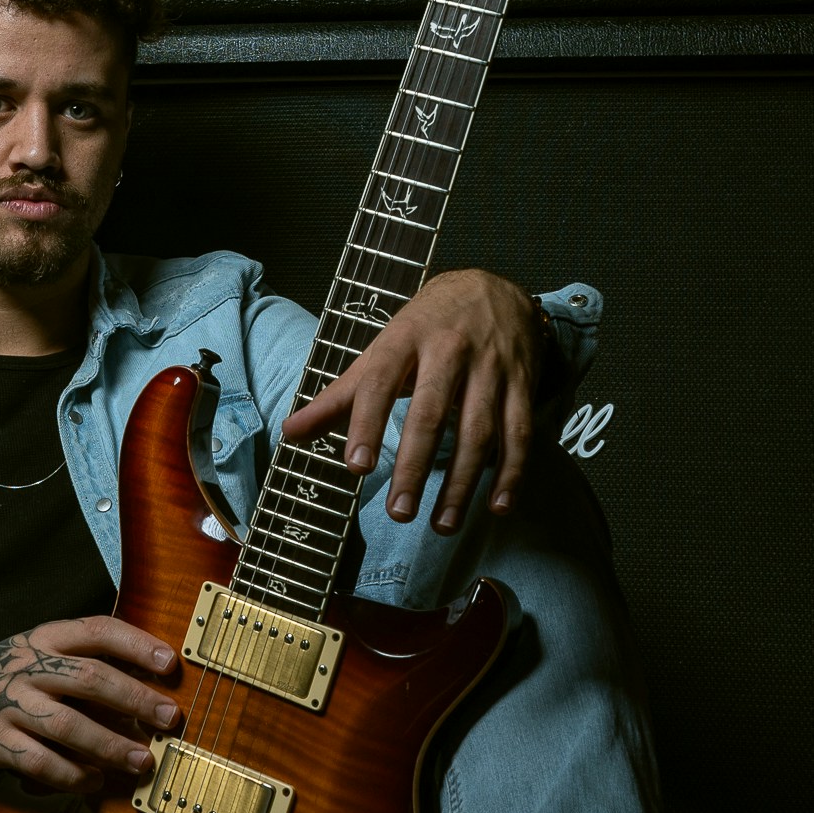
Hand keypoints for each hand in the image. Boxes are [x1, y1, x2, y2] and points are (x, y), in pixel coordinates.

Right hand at [0, 617, 181, 791]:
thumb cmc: (10, 676)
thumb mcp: (41, 652)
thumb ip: (85, 663)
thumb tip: (149, 691)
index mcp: (46, 637)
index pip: (97, 631)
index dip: (136, 644)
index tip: (170, 663)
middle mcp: (28, 665)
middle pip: (89, 678)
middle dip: (134, 699)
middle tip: (168, 718)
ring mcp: (9, 704)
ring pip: (68, 725)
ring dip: (110, 745)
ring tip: (141, 760)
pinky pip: (40, 762)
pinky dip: (72, 774)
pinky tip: (95, 781)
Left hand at [282, 267, 542, 531]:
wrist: (495, 287)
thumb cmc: (427, 326)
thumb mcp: (382, 349)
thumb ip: (340, 395)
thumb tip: (289, 434)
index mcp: (406, 337)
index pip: (381, 381)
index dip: (368, 423)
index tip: (356, 467)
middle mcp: (450, 349)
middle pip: (432, 413)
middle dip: (415, 466)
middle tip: (399, 514)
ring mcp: (492, 367)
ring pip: (479, 431)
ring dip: (462, 483)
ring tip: (442, 525)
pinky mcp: (523, 384)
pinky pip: (520, 434)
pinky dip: (511, 474)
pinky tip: (497, 508)